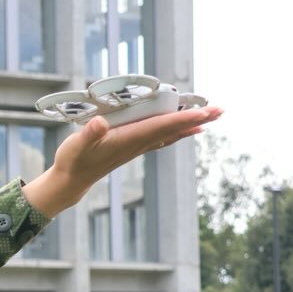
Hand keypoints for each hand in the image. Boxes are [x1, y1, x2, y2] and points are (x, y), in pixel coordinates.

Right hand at [24, 107, 222, 216]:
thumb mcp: (77, 145)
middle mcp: (137, 144)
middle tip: (221, 110)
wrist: (71, 181)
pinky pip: (160, 137)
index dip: (183, 118)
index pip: (161, 126)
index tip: (204, 111)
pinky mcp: (131, 147)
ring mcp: (136, 147)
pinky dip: (175, 131)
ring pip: (169, 133)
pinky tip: (184, 128)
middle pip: (172, 129)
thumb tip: (101, 123)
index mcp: (128, 140)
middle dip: (196, 118)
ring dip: (190, 123)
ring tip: (210, 116)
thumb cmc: (73, 161)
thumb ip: (90, 134)